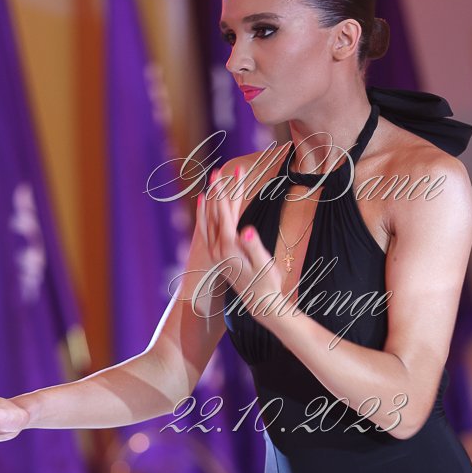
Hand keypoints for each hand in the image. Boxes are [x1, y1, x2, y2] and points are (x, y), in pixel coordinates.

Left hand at [201, 165, 295, 326]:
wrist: (261, 303)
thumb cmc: (267, 283)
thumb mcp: (265, 265)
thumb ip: (255, 247)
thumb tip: (248, 230)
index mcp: (229, 247)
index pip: (227, 212)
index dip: (231, 190)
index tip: (237, 171)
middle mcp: (218, 248)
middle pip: (216, 212)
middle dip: (220, 189)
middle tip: (221, 169)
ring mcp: (216, 252)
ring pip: (210, 218)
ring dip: (212, 198)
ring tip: (213, 179)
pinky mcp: (218, 254)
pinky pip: (207, 228)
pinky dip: (204, 213)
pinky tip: (204, 202)